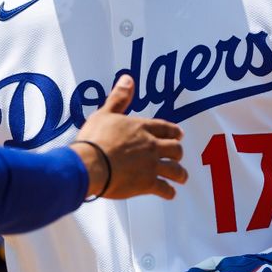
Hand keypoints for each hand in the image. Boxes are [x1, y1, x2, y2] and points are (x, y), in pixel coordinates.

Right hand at [73, 75, 186, 199]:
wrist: (90, 164)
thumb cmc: (95, 138)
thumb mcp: (104, 113)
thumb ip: (119, 98)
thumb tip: (128, 78)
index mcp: (141, 128)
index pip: (166, 128)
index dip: (174, 132)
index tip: (179, 135)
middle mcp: (151, 146)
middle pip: (175, 149)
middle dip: (178, 153)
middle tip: (177, 156)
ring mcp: (151, 165)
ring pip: (176, 169)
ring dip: (180, 173)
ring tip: (181, 177)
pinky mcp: (147, 184)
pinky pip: (165, 188)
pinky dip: (169, 192)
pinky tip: (169, 193)